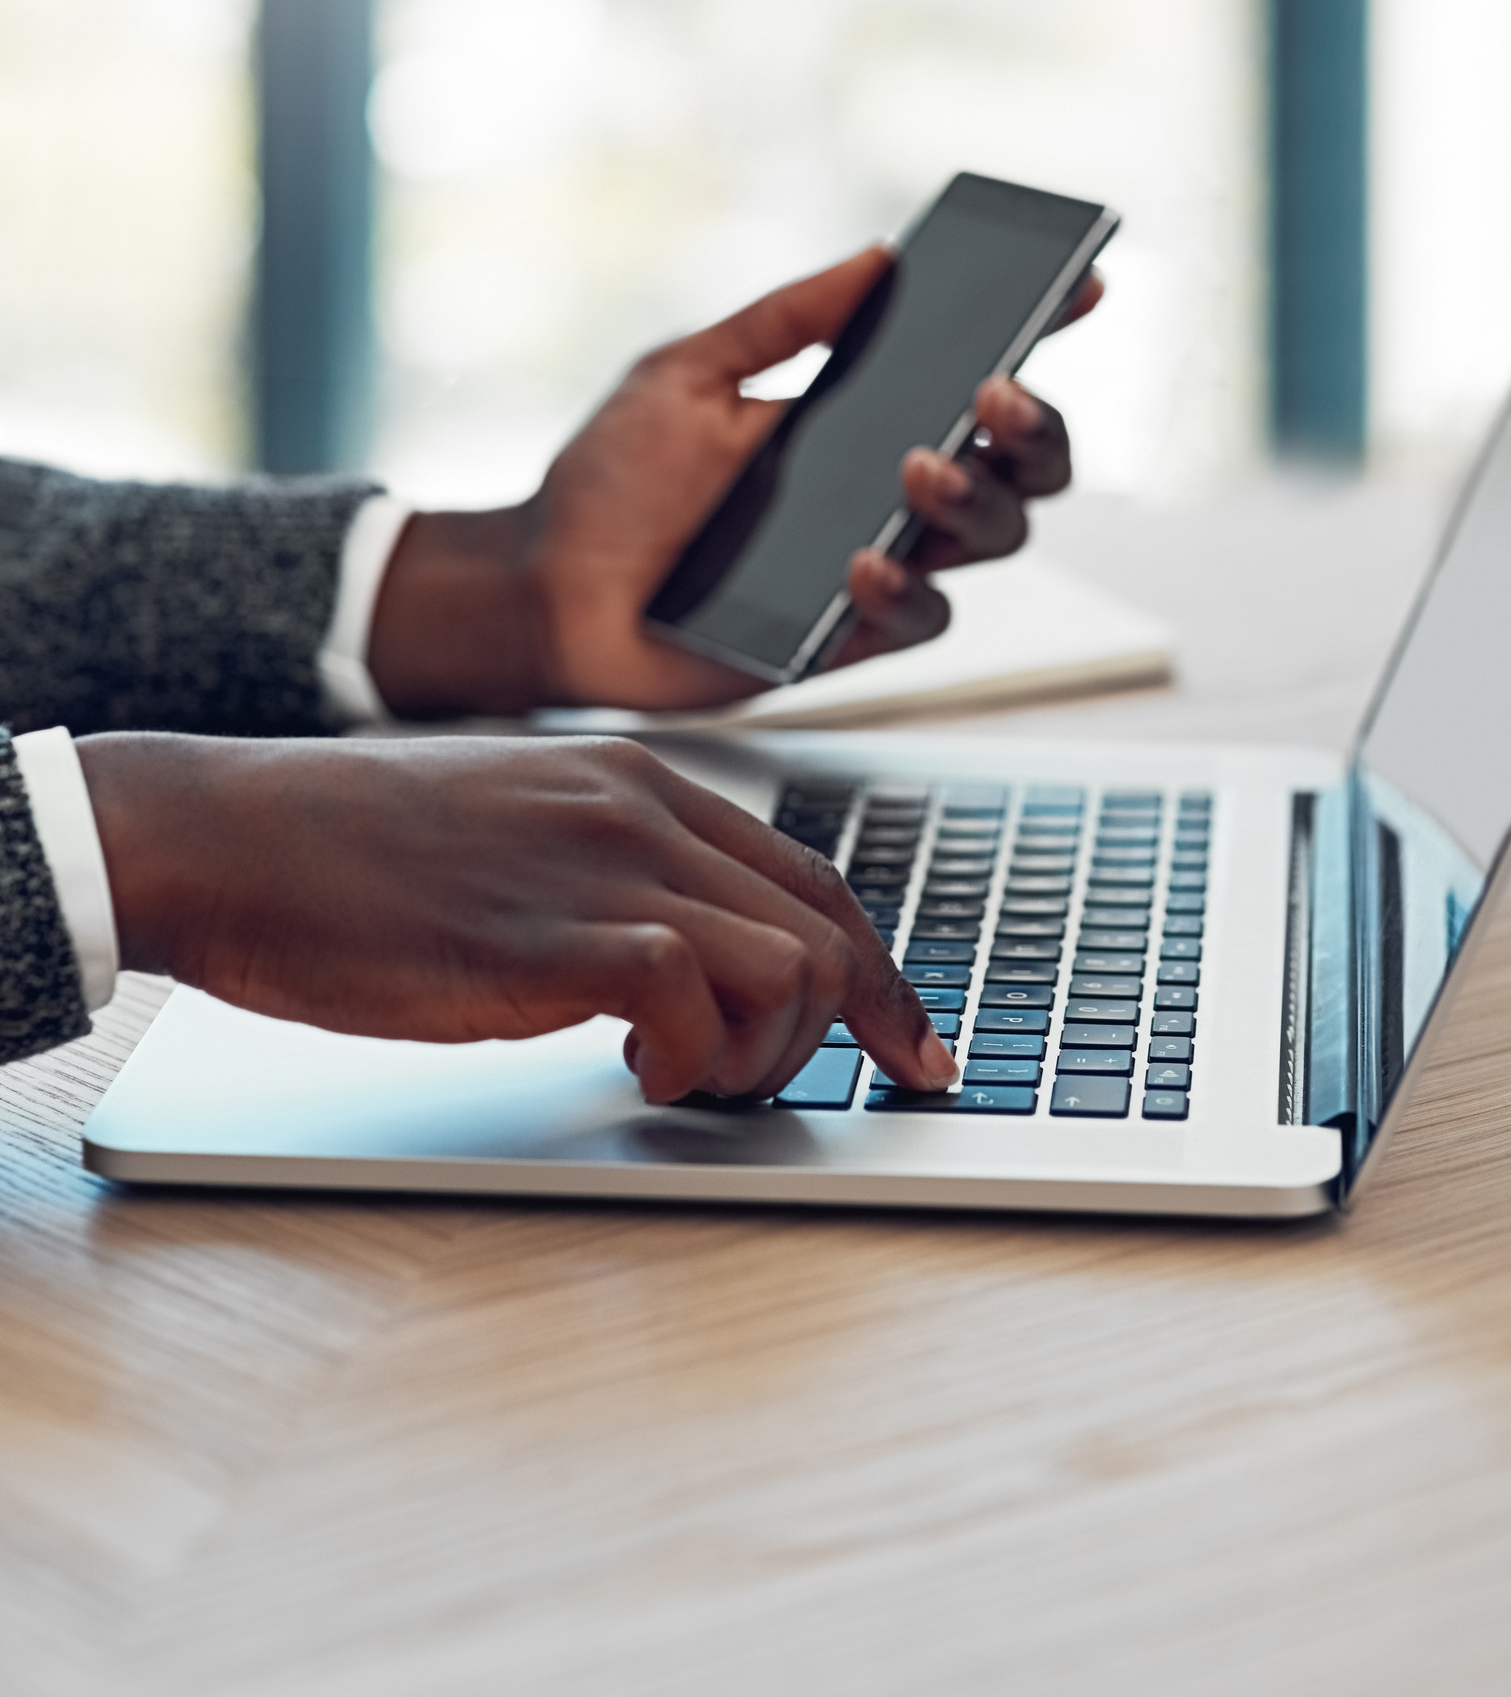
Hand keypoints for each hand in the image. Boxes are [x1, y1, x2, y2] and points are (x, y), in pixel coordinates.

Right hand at [78, 732, 956, 1101]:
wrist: (236, 839)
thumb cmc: (353, 857)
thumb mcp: (520, 835)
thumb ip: (612, 874)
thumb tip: (687, 966)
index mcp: (642, 783)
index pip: (812, 873)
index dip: (877, 969)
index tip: (910, 1041)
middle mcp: (645, 812)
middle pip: (828, 923)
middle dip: (855, 1028)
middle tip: (834, 1092)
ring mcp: (606, 868)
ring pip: (789, 966)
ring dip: (765, 1054)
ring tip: (692, 1081)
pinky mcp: (557, 937)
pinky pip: (695, 1002)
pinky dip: (689, 1061)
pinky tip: (630, 1070)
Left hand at [369, 245, 1099, 714]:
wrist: (543, 587)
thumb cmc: (613, 479)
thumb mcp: (690, 372)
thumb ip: (786, 320)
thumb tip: (878, 257)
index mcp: (870, 419)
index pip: (980, 375)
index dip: (1045, 333)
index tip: (1079, 288)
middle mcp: (894, 493)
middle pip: (1027, 463)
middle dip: (1037, 425)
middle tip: (996, 393)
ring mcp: (884, 567)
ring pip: (998, 537)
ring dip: (976, 497)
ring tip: (916, 469)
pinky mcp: (852, 639)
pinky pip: (923, 619)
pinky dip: (905, 589)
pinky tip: (862, 563)